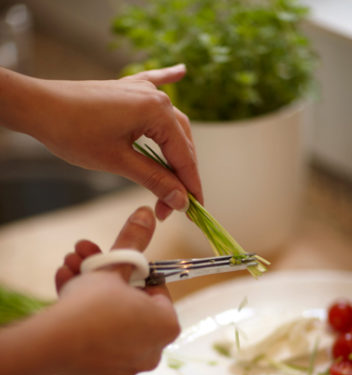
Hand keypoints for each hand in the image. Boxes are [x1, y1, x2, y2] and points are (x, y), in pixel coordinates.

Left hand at [0, 65, 201, 219]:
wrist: (39, 107)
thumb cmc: (74, 132)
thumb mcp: (119, 162)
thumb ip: (154, 179)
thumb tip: (180, 199)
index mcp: (157, 112)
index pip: (183, 156)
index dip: (190, 185)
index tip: (194, 209)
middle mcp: (156, 98)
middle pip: (181, 142)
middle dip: (180, 175)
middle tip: (174, 205)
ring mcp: (141, 90)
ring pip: (171, 125)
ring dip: (175, 152)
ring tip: (174, 181)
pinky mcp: (126, 89)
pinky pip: (154, 84)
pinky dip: (168, 81)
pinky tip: (182, 71)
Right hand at [50, 206, 179, 374]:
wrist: (54, 343)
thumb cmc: (94, 304)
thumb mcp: (115, 266)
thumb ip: (133, 241)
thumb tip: (147, 214)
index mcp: (167, 325)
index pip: (156, 290)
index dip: (134, 272)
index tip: (116, 263)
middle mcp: (153, 351)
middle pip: (131, 305)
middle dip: (106, 278)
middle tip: (87, 258)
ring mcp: (128, 366)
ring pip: (112, 320)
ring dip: (91, 291)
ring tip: (70, 267)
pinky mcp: (102, 373)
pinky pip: (98, 339)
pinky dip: (86, 318)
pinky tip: (64, 289)